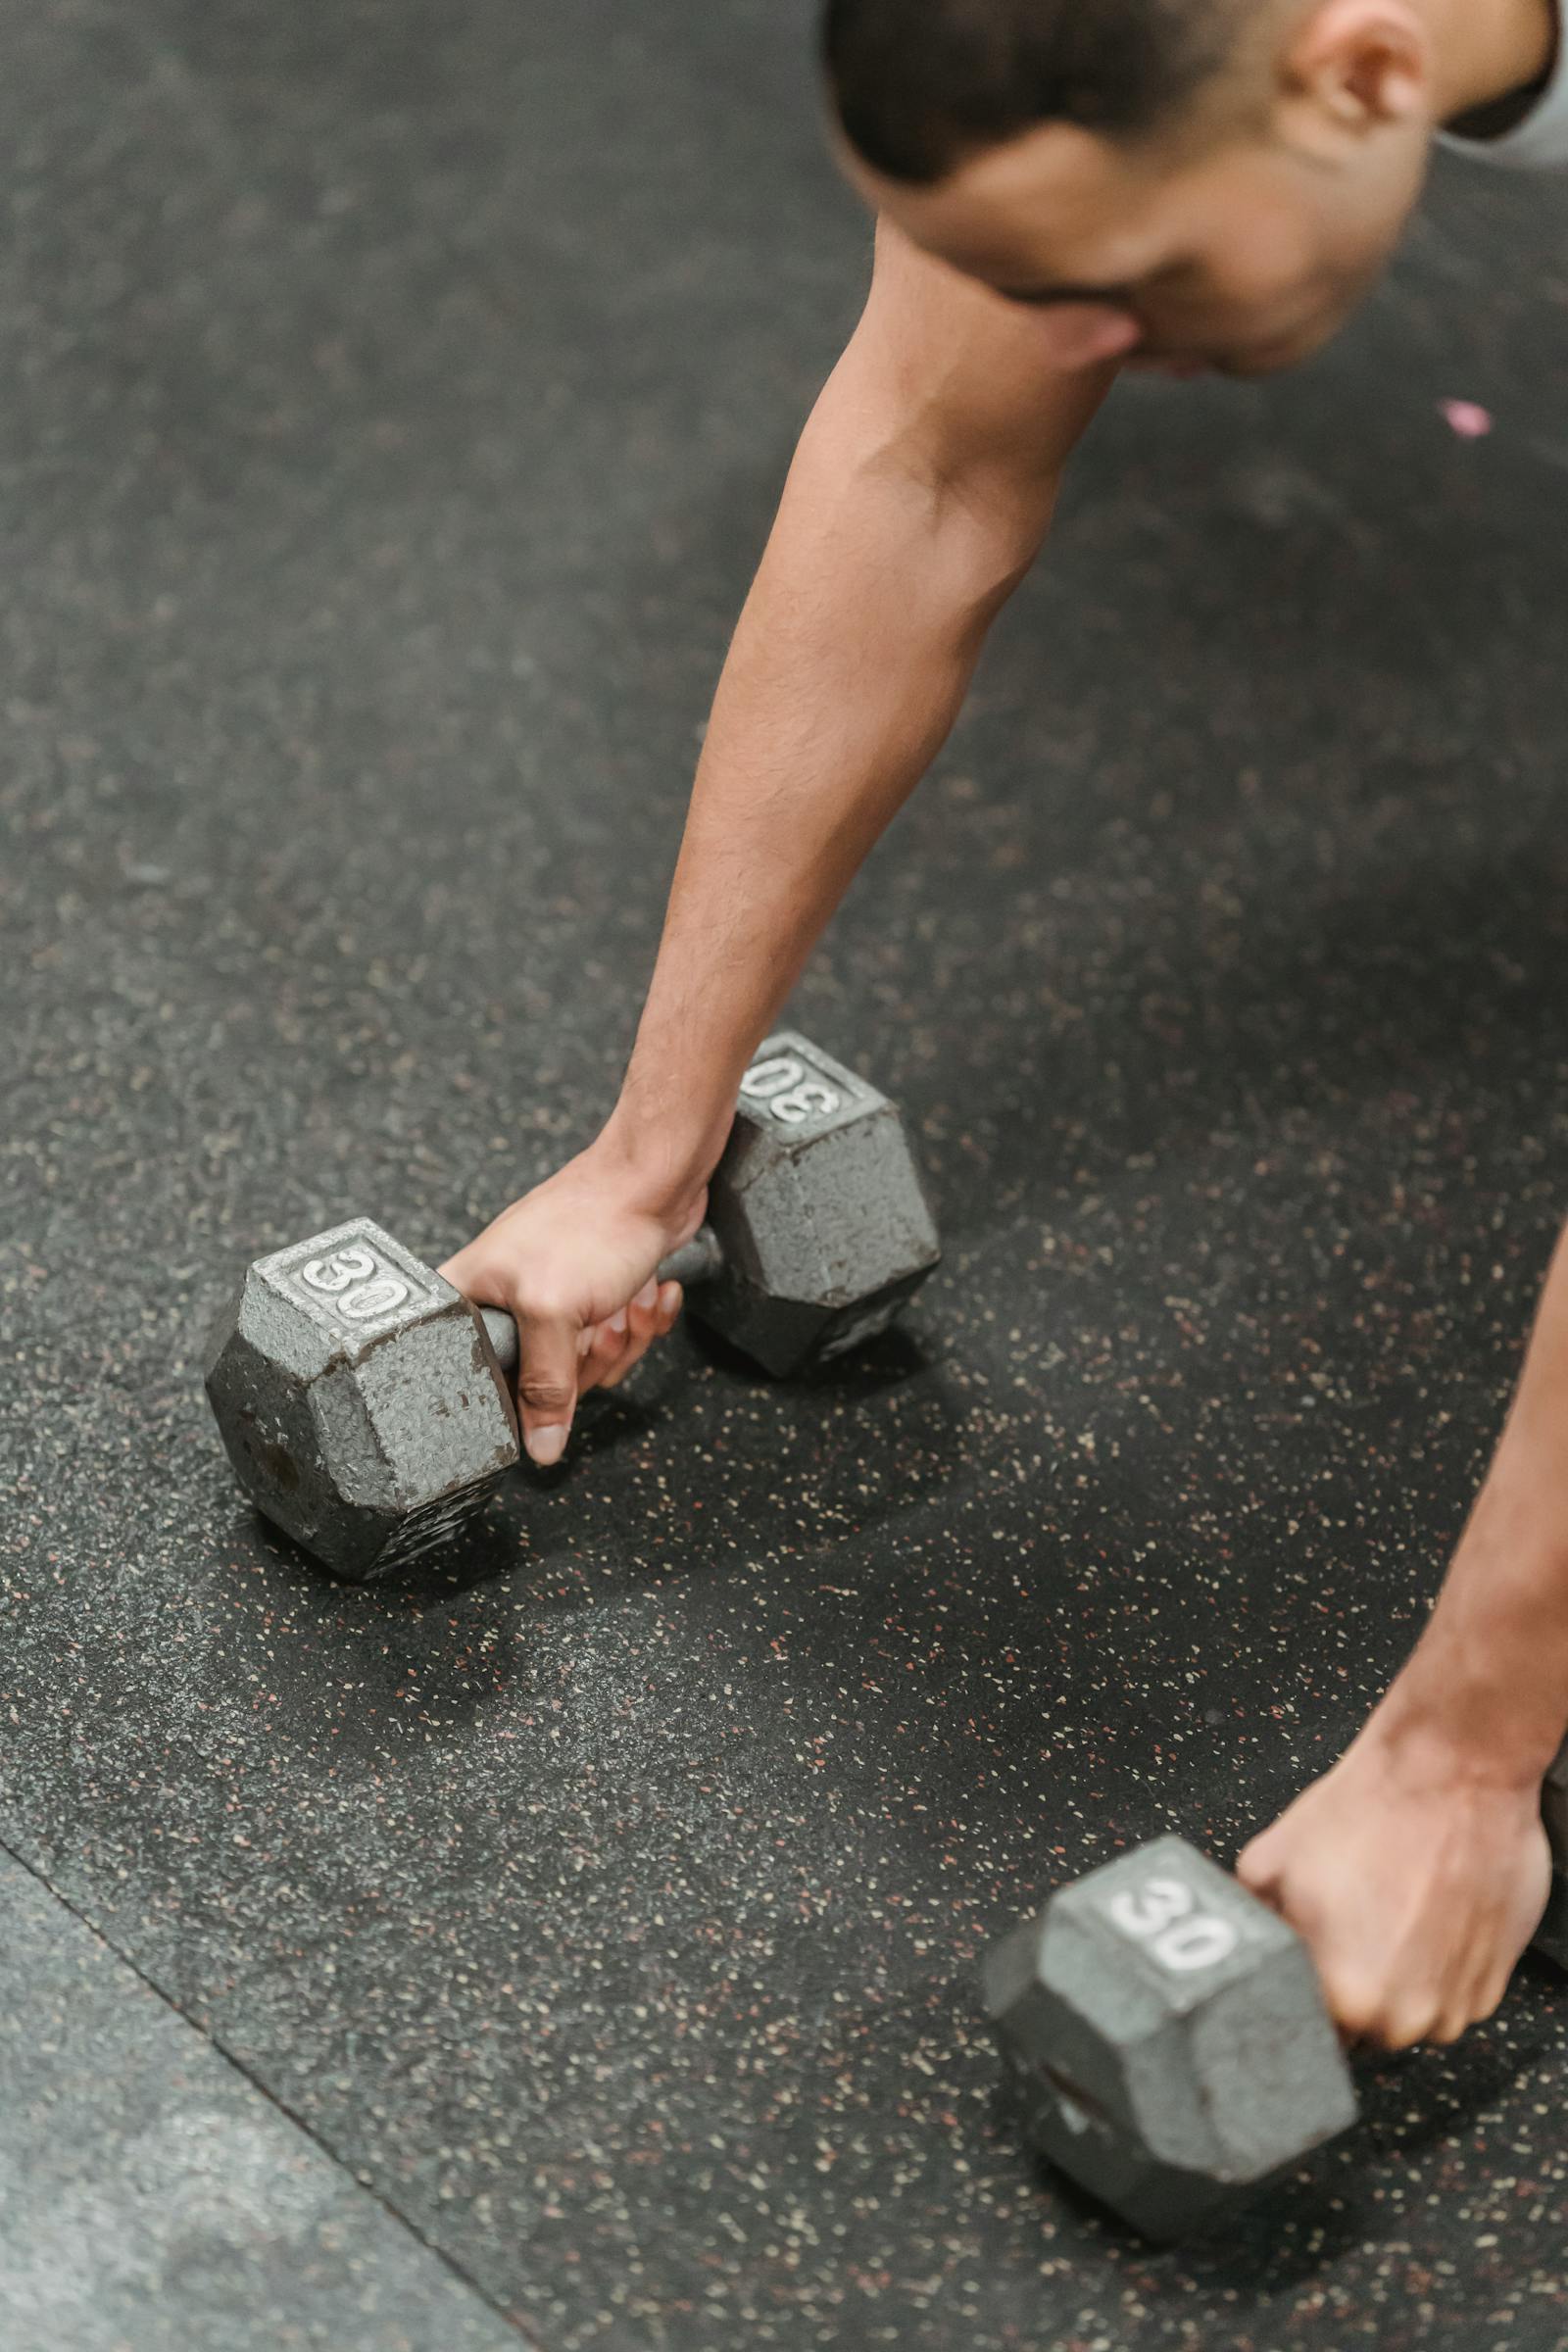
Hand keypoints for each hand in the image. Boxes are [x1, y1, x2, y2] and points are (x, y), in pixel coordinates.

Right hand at [439, 1144, 706, 1467]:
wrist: (656, 1178)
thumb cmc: (592, 1223)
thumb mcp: (554, 1310)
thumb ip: (544, 1385)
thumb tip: (538, 1447)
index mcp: (467, 1298)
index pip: (474, 1379)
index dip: (517, 1392)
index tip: (551, 1372)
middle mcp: (504, 1301)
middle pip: (540, 1383)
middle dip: (588, 1357)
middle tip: (598, 1321)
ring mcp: (553, 1302)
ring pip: (587, 1366)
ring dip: (622, 1337)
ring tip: (627, 1298)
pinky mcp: (596, 1298)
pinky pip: (617, 1343)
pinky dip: (642, 1321)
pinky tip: (649, 1290)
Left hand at [1237, 1718, 1550, 2047]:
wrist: (1452, 1772)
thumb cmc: (1369, 1809)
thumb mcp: (1268, 1860)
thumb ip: (1251, 1921)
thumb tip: (1233, 1944)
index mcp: (1345, 1997)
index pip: (1305, 2027)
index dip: (1296, 1990)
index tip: (1300, 1964)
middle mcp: (1405, 2016)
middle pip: (1358, 2024)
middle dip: (1343, 1981)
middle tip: (1343, 1922)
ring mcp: (1456, 2004)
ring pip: (1406, 2008)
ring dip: (1394, 1974)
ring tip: (1388, 1908)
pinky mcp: (1491, 1983)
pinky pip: (1448, 1991)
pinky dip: (1435, 1963)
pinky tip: (1424, 1909)